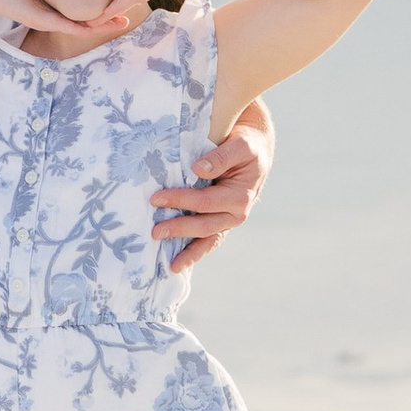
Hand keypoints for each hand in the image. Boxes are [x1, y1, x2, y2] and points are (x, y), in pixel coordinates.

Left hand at [152, 96, 272, 272]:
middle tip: (154, 232)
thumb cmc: (247, 145)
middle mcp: (237, 214)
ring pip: (208, 240)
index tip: (156, 198)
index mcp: (240, 196)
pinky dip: (196, 252)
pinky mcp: (222, 222)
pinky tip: (180, 263)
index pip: (205, 201)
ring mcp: (229, 220)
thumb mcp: (241, 146)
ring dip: (189, 252)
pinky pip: (209, 240)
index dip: (180, 200)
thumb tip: (198, 169)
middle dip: (179, 229)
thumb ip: (221, 157)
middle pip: (204, 225)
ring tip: (171, 266)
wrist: (257, 149)